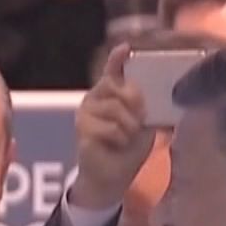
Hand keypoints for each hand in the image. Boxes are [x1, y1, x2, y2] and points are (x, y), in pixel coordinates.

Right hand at [67, 44, 155, 210]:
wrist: (113, 176)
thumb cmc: (129, 147)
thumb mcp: (143, 123)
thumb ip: (143, 105)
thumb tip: (143, 94)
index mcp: (110, 93)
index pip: (112, 70)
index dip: (117, 59)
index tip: (125, 49)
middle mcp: (94, 97)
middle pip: (117, 85)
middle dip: (135, 103)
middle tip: (140, 121)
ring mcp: (85, 112)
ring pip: (115, 108)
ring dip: (130, 126)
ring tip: (128, 138)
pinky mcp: (82, 128)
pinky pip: (110, 127)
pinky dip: (120, 139)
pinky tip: (116, 145)